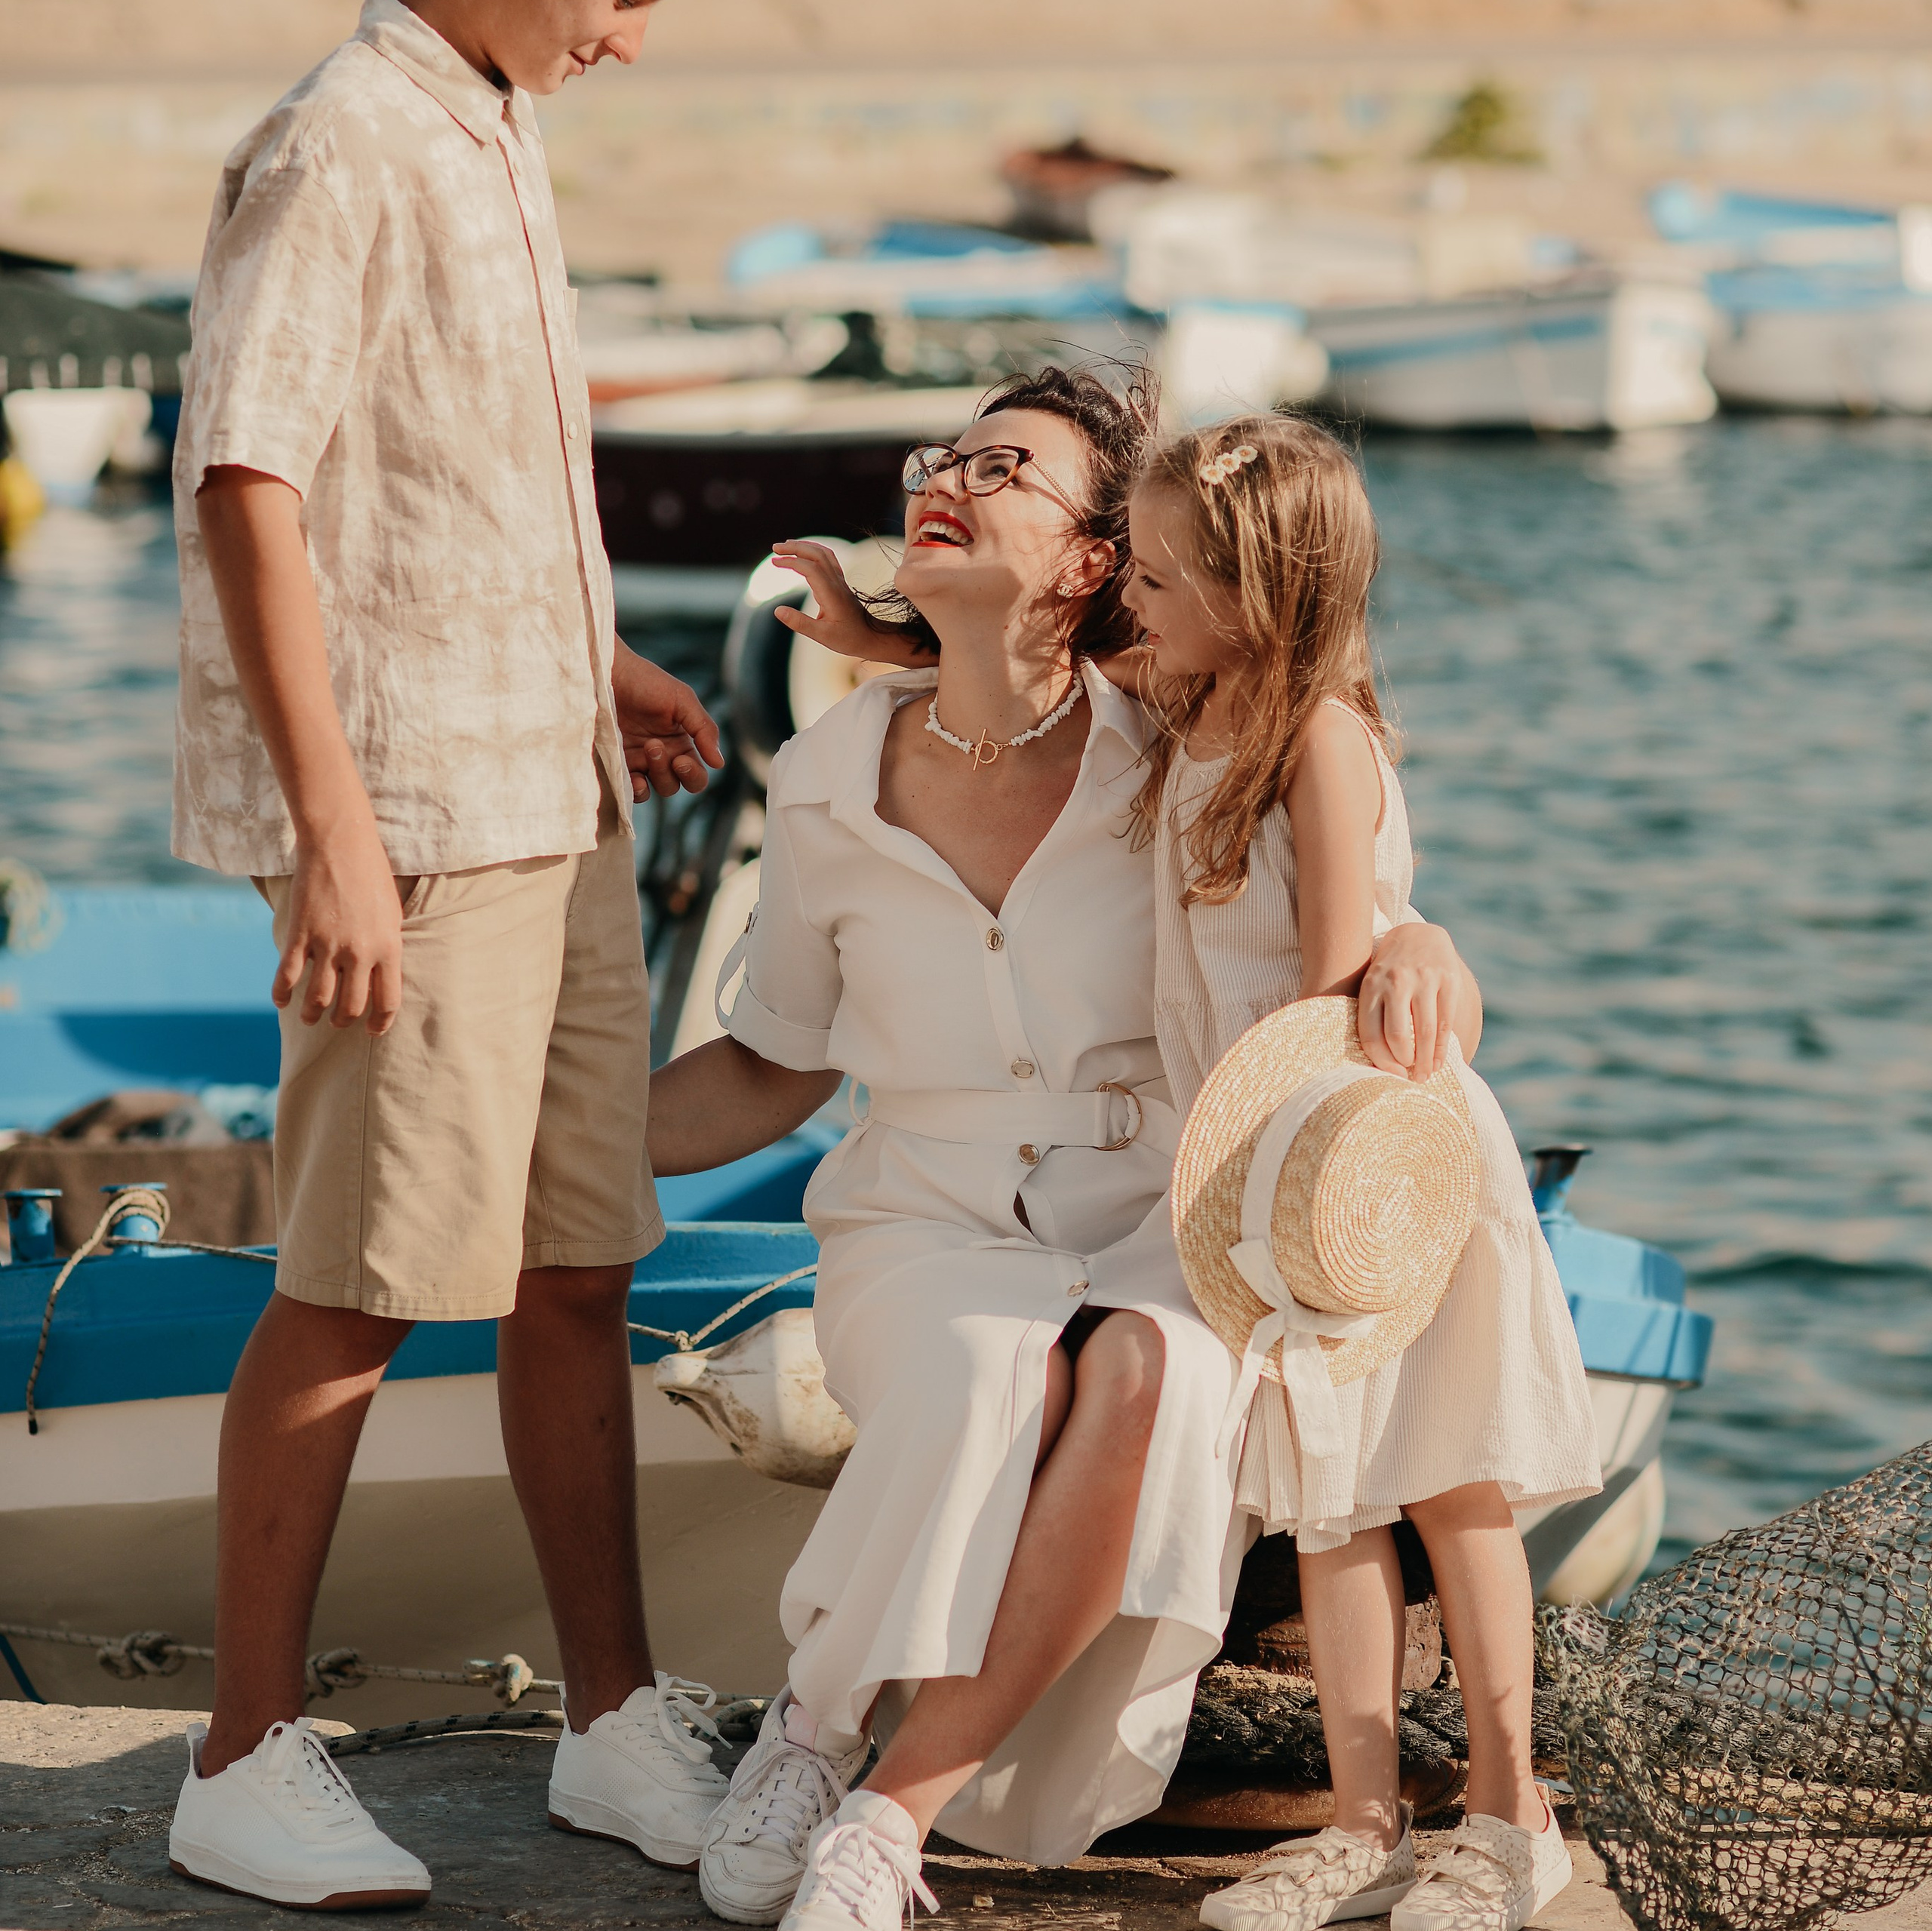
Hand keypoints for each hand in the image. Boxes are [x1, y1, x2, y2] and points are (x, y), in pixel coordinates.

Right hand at [276, 819, 405, 1032]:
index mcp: (389, 948)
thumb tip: (381, 975)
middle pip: (351, 1006)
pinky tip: (280, 1001)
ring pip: (318, 997)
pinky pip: (287, 974)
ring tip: (308, 1017)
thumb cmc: (373, 875)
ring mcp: (328, 944)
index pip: (387, 1001)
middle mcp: (360, 952)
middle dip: (344, 1020)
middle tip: (337, 1022)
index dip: (380, 1023)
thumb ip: (386, 946)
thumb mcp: (392, 914)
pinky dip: (282, 993)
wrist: (341, 843)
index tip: (372, 1031)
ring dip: (312, 1013)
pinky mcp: (300, 933)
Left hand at [611, 643, 724, 799]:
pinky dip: (636, 790)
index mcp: (681, 743)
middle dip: (669, 772)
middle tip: (653, 746)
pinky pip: (631, 791)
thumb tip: (719, 764)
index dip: (693, 775)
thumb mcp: (682, 699)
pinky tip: (634, 778)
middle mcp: (663, 756)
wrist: (606, 674)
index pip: (697, 775)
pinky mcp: (618, 764)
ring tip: (645, 749)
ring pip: (656, 789)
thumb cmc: (645, 682)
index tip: (681, 759)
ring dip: (655, 776)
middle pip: (677, 785)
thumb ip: (704, 729)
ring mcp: (639, 762)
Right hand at [771, 540, 935, 665]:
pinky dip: (814, 552)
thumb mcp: (822, 636)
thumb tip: (777, 610)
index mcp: (831, 593)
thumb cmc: (849, 639)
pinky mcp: (840, 584)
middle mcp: (837, 583)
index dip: (791, 562)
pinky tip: (804, 555)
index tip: (774, 562)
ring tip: (786, 547)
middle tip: (775, 548)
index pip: (810, 568)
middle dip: (795, 547)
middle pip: (817, 554)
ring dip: (805, 546)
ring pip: (824, 554)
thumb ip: (799, 623)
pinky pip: (828, 560)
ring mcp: (840, 581)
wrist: (872, 637)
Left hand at [1357, 922, 1475, 1078]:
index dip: (1382, 1062)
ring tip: (1426, 1074)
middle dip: (1405, 1064)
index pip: (1371, 1035)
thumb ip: (1373, 1016)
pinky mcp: (1448, 979)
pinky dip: (1442, 1048)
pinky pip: (1445, 1022)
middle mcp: (1395, 982)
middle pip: (1398, 1036)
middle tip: (1410, 1078)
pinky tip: (1439, 1061)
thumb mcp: (1373, 986)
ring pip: (1424, 1032)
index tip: (1391, 1076)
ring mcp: (1423, 979)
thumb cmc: (1391, 973)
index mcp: (1371, 987)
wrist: (1419, 936)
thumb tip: (1378, 1063)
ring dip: (1426, 1061)